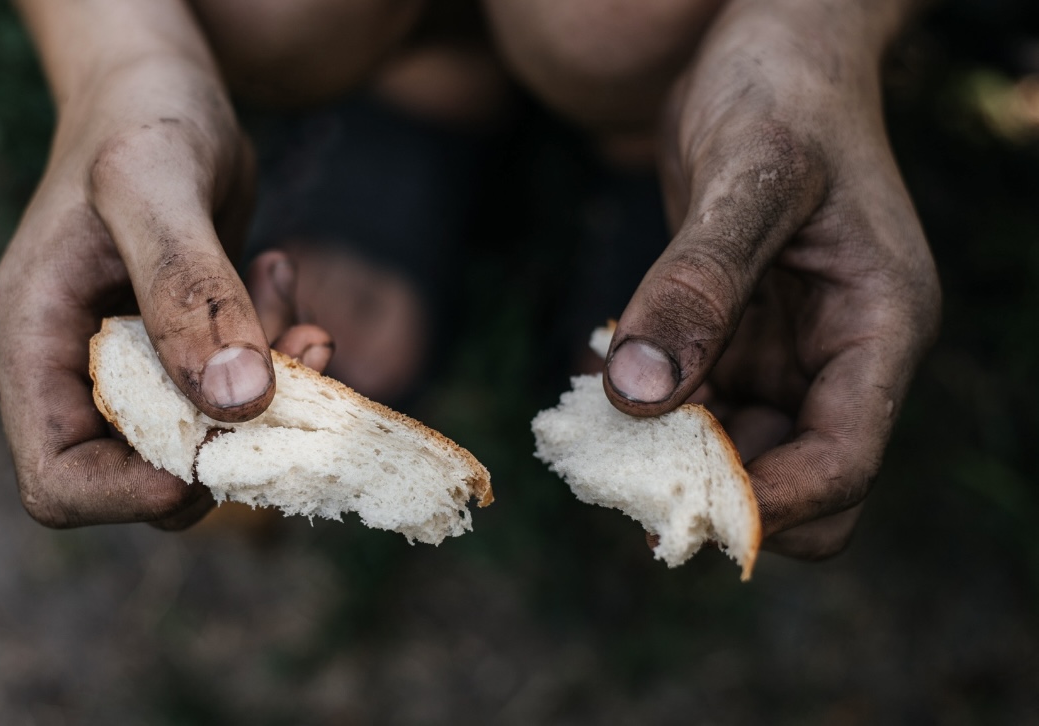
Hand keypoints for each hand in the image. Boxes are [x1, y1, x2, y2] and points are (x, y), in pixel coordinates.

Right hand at [0, 56, 327, 529]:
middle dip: (235, 436)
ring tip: (285, 291)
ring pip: (209, 439)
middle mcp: (76, 370)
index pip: (59, 484)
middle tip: (296, 360)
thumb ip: (189, 289)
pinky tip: (278, 272)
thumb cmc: (139, 115)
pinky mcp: (183, 350)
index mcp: (34, 346)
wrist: (158, 85)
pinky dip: (278, 352)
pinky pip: (240, 395)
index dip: (134, 496)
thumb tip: (236, 405)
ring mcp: (133, 364)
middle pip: (146, 477)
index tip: (222, 452)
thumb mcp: (156, 182)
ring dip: (271, 389)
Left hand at [602, 1, 939, 558]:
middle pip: (794, 480)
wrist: (767, 49)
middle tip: (621, 471)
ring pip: (738, 453)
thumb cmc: (781, 91)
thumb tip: (639, 395)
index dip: (768, 503)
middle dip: (714, 489)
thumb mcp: (746, 177)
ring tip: (599, 426)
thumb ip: (697, 284)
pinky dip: (652, 413)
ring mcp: (790, 350)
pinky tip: (605, 384)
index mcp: (879, 326)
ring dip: (670, 454)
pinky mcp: (740, 338)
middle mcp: (840, 354)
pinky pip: (699, 408)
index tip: (676, 503)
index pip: (844, 463)